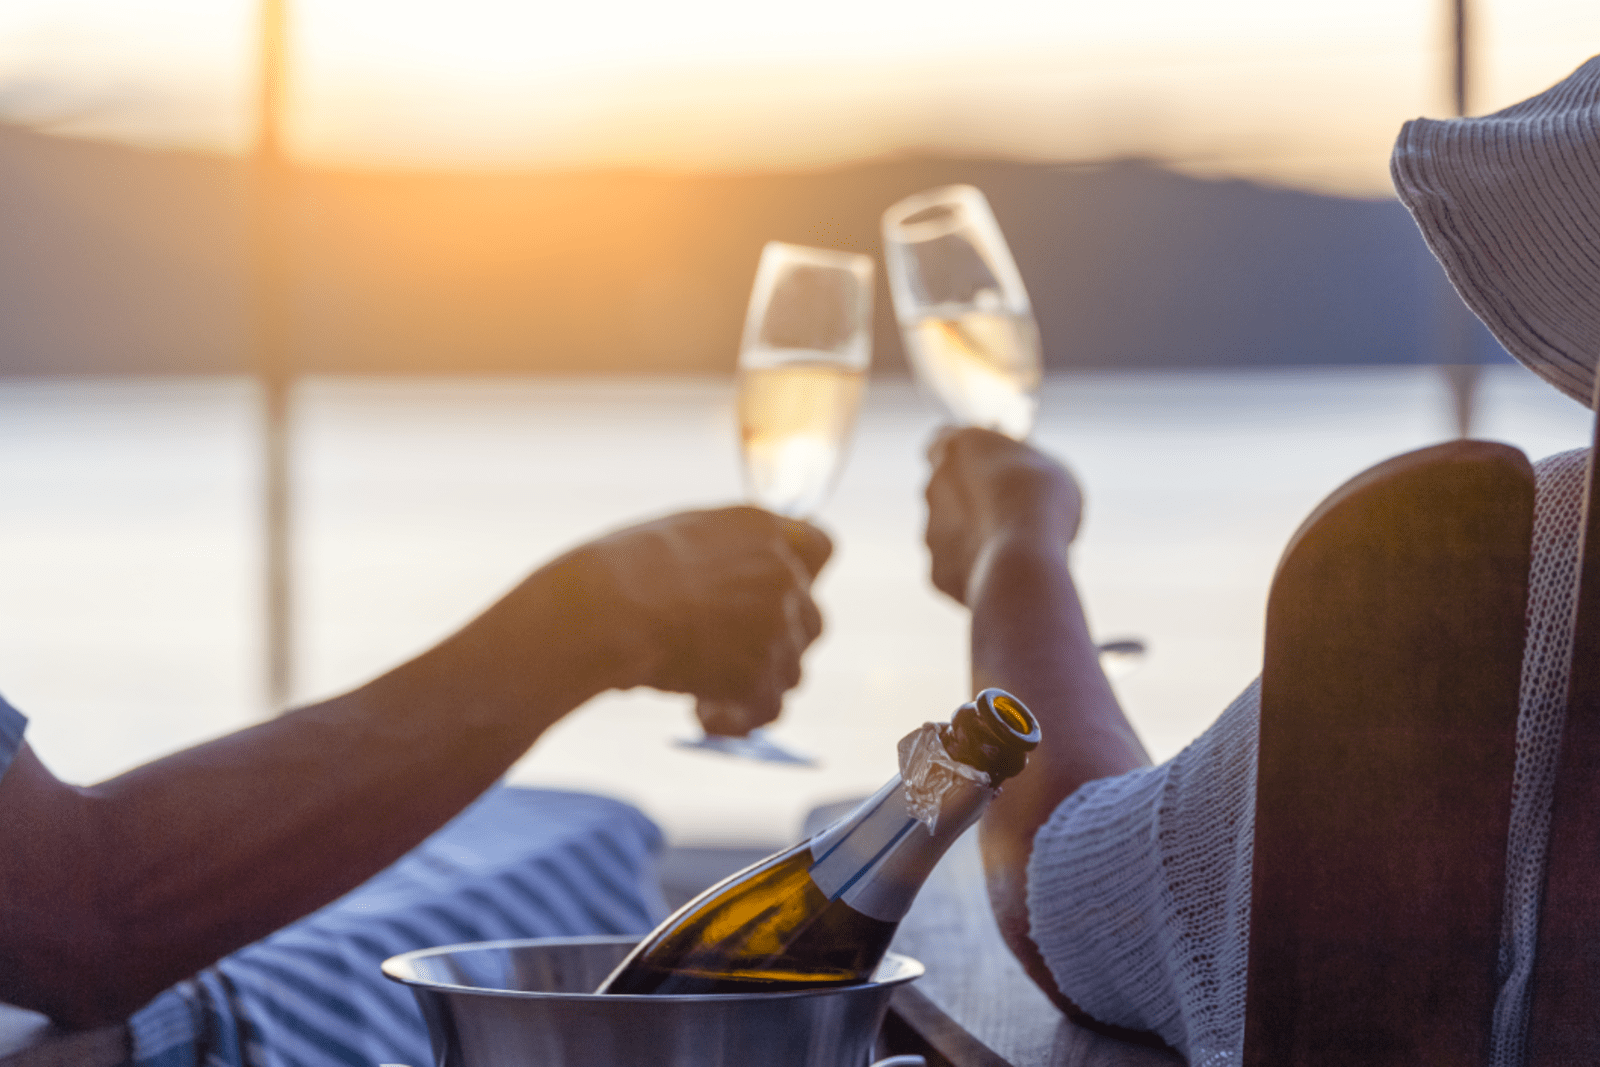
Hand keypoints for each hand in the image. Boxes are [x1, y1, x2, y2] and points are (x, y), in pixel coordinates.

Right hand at [581, 507, 831, 733]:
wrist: (602, 610)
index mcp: (762, 530)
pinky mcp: (759, 675)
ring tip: (700, 685)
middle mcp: (782, 574)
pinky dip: (740, 718)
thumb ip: (728, 551)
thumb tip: (737, 574)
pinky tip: (704, 716)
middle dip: (776, 641)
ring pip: (792, 669)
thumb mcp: (683, 535)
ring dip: (755, 681)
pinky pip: (769, 709)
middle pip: (811, 619)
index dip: (804, 576)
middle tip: (726, 653)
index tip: (778, 596)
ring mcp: (776, 626)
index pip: (822, 547)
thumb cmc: (620, 570)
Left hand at [924, 428, 1082, 606]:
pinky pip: (957, 568)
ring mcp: (929, 532)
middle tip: (1009, 510)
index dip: (968, 455)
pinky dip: (976, 570)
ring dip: (974, 536)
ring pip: (949, 532)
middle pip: (945, 489)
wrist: (1024, 558)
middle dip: (971, 499)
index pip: (944, 439)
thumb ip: (1021, 466)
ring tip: (1014, 548)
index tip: (989, 463)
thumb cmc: (1042, 499)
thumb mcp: (1047, 465)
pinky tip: (1005, 573)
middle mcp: (932, 486)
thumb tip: (1020, 471)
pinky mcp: (936, 571)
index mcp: (955, 447)